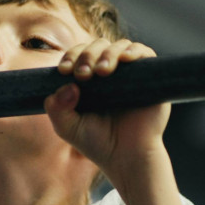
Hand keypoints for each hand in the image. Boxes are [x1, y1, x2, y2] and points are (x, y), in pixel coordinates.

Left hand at [44, 39, 168, 194]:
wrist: (126, 158)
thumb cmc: (97, 143)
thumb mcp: (67, 127)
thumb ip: (56, 108)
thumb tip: (68, 85)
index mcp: (88, 81)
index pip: (78, 55)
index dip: (70, 56)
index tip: (64, 70)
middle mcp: (109, 74)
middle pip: (97, 46)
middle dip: (86, 55)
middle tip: (83, 74)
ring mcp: (130, 74)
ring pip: (119, 46)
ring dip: (107, 53)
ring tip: (102, 72)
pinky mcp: (149, 78)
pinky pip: (145, 53)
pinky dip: (134, 51)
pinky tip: (125, 59)